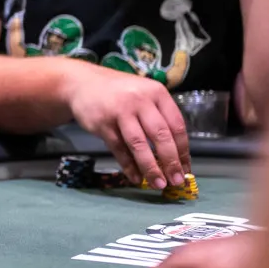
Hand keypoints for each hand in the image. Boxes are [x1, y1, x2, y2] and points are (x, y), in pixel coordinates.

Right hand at [64, 64, 190, 188]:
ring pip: (139, 144)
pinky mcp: (102, 123)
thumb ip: (159, 117)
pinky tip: (136, 177)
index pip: (176, 125)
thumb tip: (176, 156)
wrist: (82, 83)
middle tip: (177, 181)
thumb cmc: (119, 93)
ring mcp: (119, 111)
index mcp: (156, 93)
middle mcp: (140, 100)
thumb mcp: (144, 96)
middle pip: (160, 135)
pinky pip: (118, 148)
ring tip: (158, 183)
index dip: (183, 150)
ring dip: (150, 167)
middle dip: (171, 162)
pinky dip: (128, 165)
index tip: (185, 169)